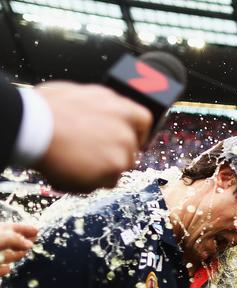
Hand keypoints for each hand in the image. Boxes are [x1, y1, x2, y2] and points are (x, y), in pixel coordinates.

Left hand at [0, 223, 36, 275]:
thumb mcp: (2, 237)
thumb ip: (15, 239)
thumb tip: (29, 244)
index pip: (12, 228)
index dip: (24, 228)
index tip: (37, 230)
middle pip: (11, 243)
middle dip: (22, 243)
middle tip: (32, 242)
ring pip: (6, 256)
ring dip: (14, 255)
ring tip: (22, 254)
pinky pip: (0, 269)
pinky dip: (3, 269)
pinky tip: (7, 268)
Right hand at [32, 81, 152, 192]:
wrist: (33, 126)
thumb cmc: (45, 109)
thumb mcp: (79, 94)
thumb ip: (98, 106)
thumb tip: (98, 112)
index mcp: (120, 107)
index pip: (144, 121)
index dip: (136, 133)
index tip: (127, 140)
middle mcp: (127, 129)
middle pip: (131, 149)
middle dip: (114, 155)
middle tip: (91, 156)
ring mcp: (123, 150)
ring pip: (119, 168)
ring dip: (101, 170)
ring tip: (73, 163)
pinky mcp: (113, 169)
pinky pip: (106, 183)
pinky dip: (91, 182)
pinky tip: (71, 173)